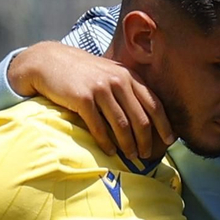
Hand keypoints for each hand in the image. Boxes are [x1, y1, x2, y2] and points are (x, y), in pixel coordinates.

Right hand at [8, 41, 173, 158]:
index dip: (164, 124)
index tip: (170, 141)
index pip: (154, 103)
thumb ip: (127, 88)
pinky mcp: (83, 99)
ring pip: (122, 125)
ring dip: (128, 145)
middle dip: (146, 140)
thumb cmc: (82, 72)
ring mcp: (100, 89)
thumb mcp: (110, 73)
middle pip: (141, 118)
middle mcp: (118, 81)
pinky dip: (106, 142)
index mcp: (128, 76)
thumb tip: (146, 116)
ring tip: (131, 157)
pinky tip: (110, 152)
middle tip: (146, 155)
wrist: (49, 62)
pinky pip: (99, 127)